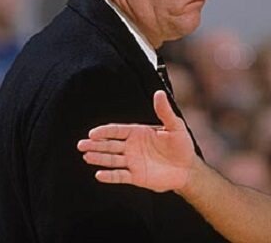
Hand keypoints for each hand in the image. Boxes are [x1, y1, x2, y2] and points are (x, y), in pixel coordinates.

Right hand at [77, 90, 195, 192]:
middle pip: (110, 145)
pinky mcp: (136, 177)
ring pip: (112, 160)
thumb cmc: (182, 145)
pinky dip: (110, 176)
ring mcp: (133, 162)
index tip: (93, 132)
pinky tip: (99, 174)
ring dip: (99, 158)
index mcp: (139, 133)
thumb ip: (164, 111)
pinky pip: (120, 176)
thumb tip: (159, 93)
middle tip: (82, 144)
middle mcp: (132, 147)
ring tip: (86, 156)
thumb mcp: (175, 126)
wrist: (188, 168)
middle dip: (96, 144)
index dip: (105, 132)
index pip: (117, 131)